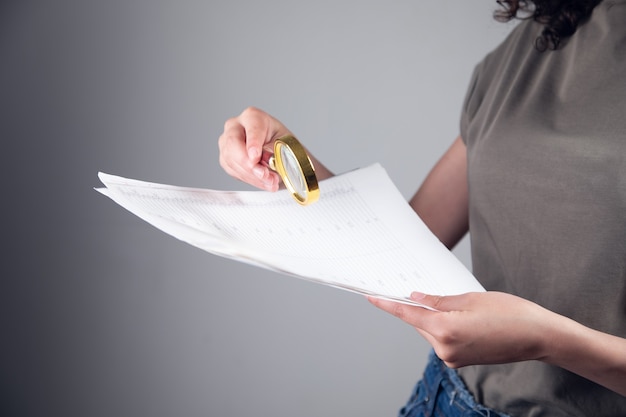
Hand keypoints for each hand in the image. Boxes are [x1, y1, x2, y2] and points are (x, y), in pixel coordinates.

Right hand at [218, 107, 293, 190]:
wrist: (279, 154)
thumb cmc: (282, 144)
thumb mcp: (287, 144)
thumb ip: (277, 150)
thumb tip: (268, 158)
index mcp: (253, 117)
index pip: (251, 128)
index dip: (252, 143)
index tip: (256, 157)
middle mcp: (235, 127)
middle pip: (233, 143)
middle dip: (249, 164)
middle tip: (265, 175)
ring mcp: (227, 143)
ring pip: (232, 160)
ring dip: (252, 176)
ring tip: (271, 182)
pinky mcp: (226, 159)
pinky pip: (233, 171)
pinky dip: (250, 180)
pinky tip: (263, 182)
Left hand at [368, 291, 553, 367]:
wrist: (538, 336)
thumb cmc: (510, 313)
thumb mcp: (471, 298)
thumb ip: (438, 301)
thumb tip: (416, 299)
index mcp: (446, 329)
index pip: (408, 315)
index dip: (388, 305)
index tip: (371, 298)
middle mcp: (445, 348)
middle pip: (419, 323)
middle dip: (419, 308)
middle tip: (423, 291)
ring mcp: (453, 358)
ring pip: (430, 331)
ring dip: (434, 318)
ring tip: (459, 306)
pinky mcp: (461, 361)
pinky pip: (442, 340)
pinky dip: (443, 327)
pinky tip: (460, 318)